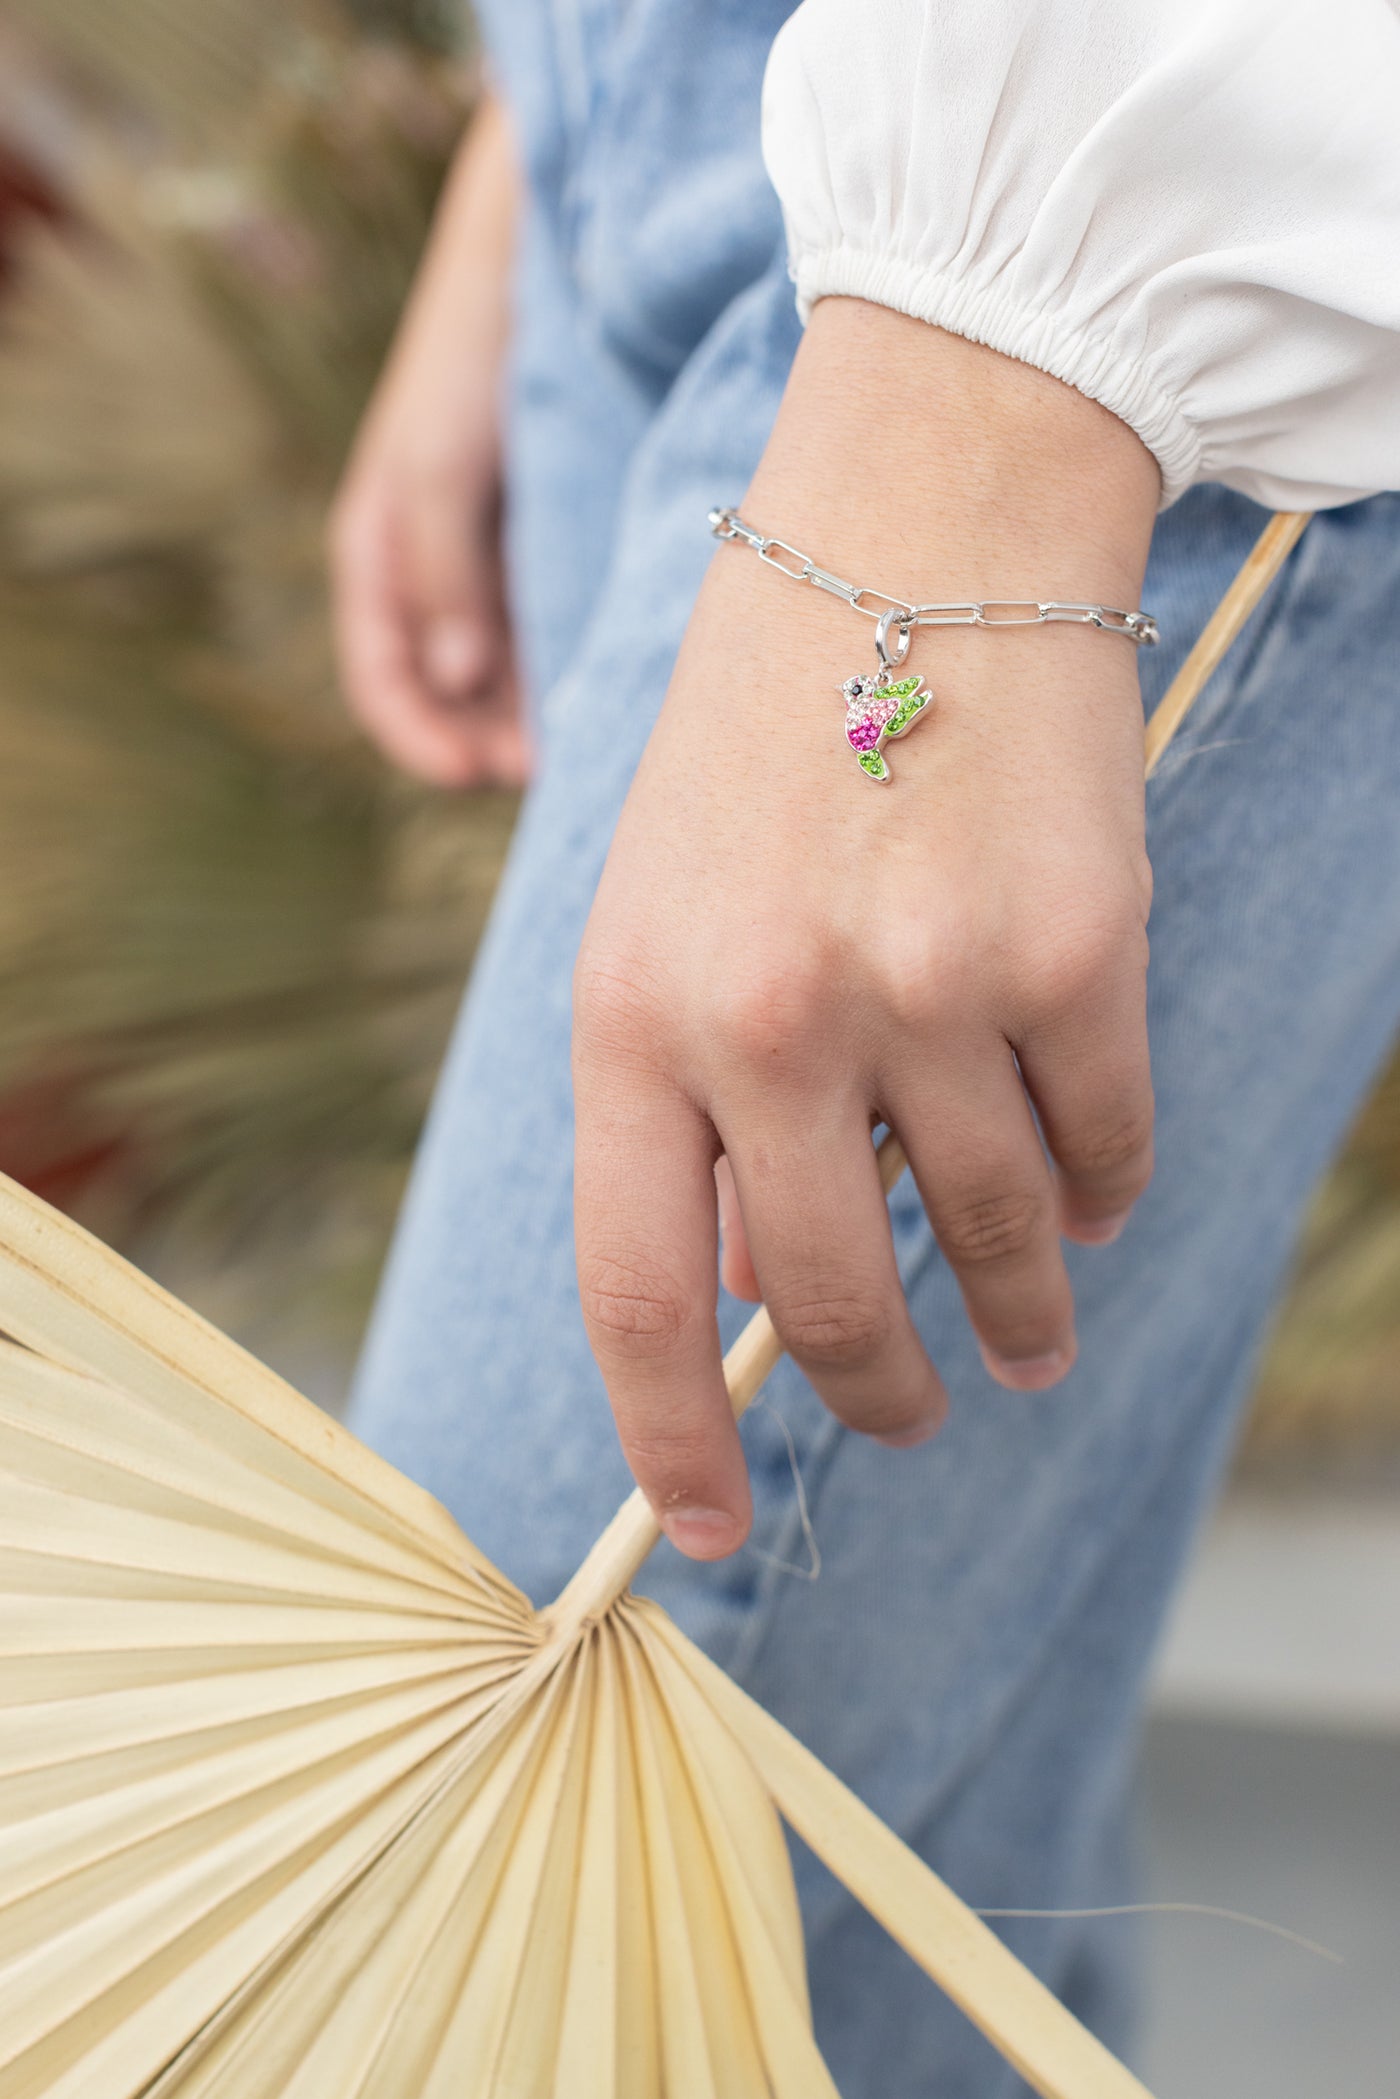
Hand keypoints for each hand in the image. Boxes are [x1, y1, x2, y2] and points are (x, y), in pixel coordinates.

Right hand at [329, 96, 527, 787]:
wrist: (537, 266)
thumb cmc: (473, 360)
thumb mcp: (440, 469)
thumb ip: (441, 575)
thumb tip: (459, 680)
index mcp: (376, 551)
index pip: (382, 674)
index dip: (418, 736)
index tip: (475, 778)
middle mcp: (427, 565)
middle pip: (447, 687)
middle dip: (489, 738)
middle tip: (552, 774)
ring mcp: (486, 556)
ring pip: (501, 668)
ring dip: (532, 715)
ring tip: (584, 746)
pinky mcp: (544, 540)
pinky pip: (545, 625)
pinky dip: (563, 666)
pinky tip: (606, 688)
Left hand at [573, 303, 1159, 1556]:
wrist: (917, 519)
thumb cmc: (768, 731)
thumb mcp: (661, 911)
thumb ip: (690, 1103)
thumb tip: (750, 1289)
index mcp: (627, 1013)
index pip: (632, 1292)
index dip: (671, 1437)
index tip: (713, 1526)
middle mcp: (767, 1020)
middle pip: (824, 1299)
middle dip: (877, 1392)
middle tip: (914, 1411)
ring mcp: (925, 992)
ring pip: (991, 1235)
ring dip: (1015, 1306)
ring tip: (1026, 1334)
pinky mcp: (1071, 956)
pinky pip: (1104, 1147)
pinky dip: (1100, 1192)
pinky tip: (1086, 1196)